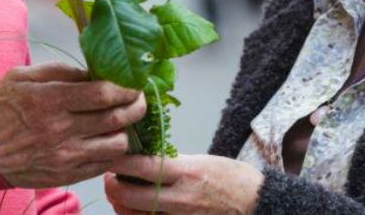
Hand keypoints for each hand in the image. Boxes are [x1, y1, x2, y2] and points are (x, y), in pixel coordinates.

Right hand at [0, 62, 145, 187]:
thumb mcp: (22, 76)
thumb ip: (60, 71)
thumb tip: (93, 71)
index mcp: (51, 99)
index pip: (104, 93)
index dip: (126, 87)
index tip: (133, 83)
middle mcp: (61, 129)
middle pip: (116, 118)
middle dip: (136, 106)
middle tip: (138, 100)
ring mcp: (65, 156)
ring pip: (116, 145)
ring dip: (126, 131)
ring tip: (122, 122)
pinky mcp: (65, 175)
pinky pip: (102, 165)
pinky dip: (112, 153)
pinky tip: (107, 141)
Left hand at [103, 154, 263, 213]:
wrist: (256, 203)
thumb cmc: (230, 179)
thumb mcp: (200, 162)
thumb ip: (171, 163)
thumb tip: (142, 159)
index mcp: (186, 173)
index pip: (142, 166)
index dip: (119, 161)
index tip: (108, 155)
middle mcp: (181, 199)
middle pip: (130, 197)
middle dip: (113, 188)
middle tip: (109, 178)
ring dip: (122, 205)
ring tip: (120, 194)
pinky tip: (136, 209)